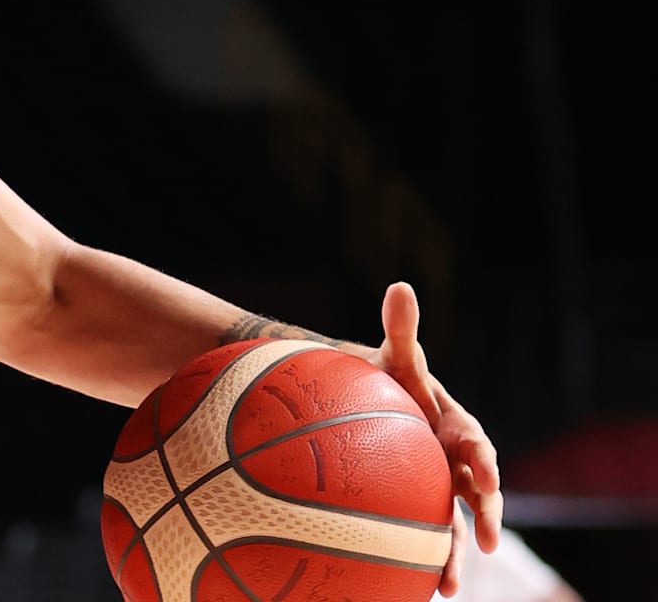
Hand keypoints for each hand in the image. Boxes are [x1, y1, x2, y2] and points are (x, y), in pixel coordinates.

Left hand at [370, 282, 502, 596]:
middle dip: (484, 519)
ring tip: (444, 586)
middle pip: (478, 495)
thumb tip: (401, 286)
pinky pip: (427, 537)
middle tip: (484, 542)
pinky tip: (415, 588)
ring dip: (453, 556)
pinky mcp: (420, 506)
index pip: (478, 446)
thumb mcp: (396, 357)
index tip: (483, 476)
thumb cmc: (388, 379)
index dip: (483, 461)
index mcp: (458, 428)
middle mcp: (456, 462)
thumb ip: (402, 328)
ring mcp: (440, 487)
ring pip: (454, 526)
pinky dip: (424, 561)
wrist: (374, 402)